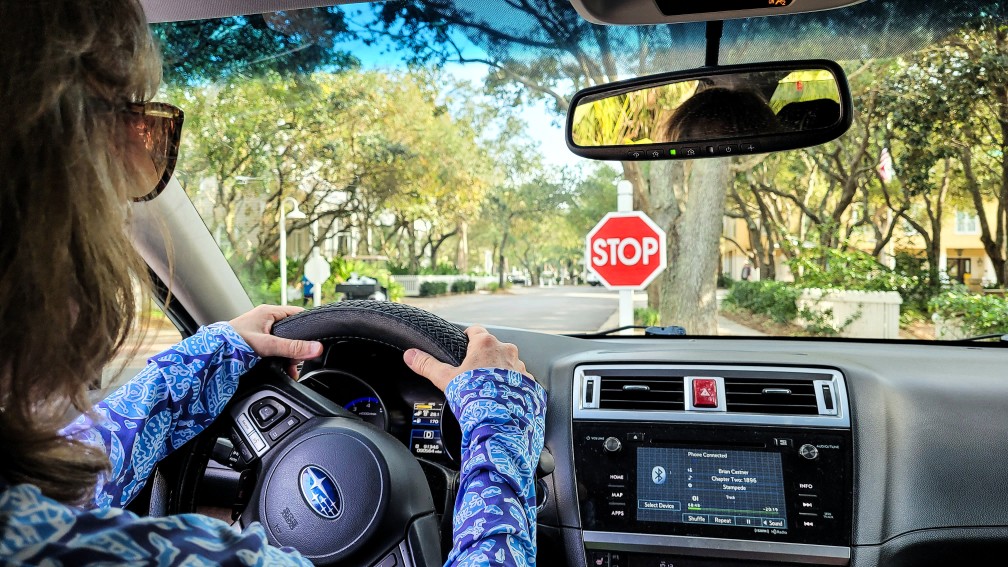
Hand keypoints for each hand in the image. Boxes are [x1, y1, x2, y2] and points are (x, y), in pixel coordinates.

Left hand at [229, 305, 322, 378]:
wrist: (210, 355)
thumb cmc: (232, 343)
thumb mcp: (267, 345)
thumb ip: (291, 348)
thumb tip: (316, 348)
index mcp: (269, 312)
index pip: (299, 314)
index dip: (309, 327)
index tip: (316, 341)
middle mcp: (266, 319)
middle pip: (293, 332)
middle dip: (297, 348)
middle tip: (297, 362)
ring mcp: (261, 331)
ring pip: (284, 343)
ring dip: (288, 356)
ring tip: (290, 370)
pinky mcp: (256, 343)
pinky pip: (275, 349)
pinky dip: (280, 359)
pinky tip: (282, 370)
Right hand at [403, 326, 528, 391]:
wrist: (502, 420)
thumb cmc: (476, 396)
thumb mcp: (446, 379)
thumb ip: (428, 365)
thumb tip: (411, 355)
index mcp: (485, 344)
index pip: (475, 330)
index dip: (466, 338)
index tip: (462, 345)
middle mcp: (506, 350)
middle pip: (492, 347)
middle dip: (483, 357)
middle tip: (472, 373)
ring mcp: (520, 366)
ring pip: (507, 362)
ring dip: (499, 370)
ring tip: (488, 387)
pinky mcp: (529, 382)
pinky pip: (520, 379)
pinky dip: (512, 385)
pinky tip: (502, 397)